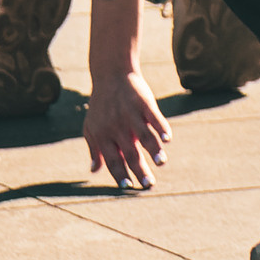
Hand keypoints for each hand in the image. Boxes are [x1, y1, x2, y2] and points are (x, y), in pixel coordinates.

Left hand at [83, 65, 169, 191]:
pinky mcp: (143, 102)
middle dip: (140, 170)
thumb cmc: (101, 105)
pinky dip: (161, 127)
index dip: (120, 174)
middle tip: (149, 185)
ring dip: (153, 150)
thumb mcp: (91, 126)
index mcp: (103, 135)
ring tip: (161, 163)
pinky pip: (153, 117)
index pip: (112, 160)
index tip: (128, 187)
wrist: (111, 73)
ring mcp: (130, 114)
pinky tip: (168, 139)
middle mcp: (116, 126)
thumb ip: (94, 149)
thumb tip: (94, 171)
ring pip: (143, 136)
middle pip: (130, 152)